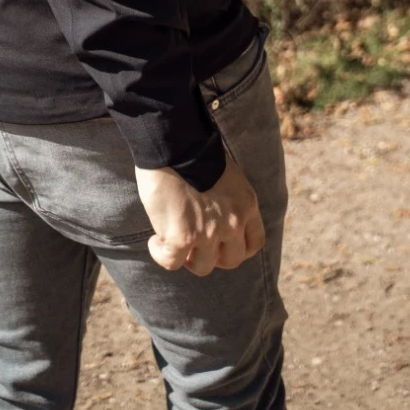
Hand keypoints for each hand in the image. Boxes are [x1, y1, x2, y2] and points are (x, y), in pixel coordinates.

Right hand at [134, 155, 265, 275]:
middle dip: (214, 256)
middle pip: (231, 260)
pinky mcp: (182, 237)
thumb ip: (227, 199)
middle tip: (195, 245)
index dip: (237, 249)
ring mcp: (208, 233)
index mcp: (246, 205)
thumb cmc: (195, 150)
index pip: (254, 243)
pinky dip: (161, 253)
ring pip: (202, 266)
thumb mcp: (227, 176)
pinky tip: (155, 241)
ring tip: (171, 242)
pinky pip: (171, 262)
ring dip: (187, 258)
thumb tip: (212, 212)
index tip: (222, 245)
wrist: (177, 143)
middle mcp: (232, 223)